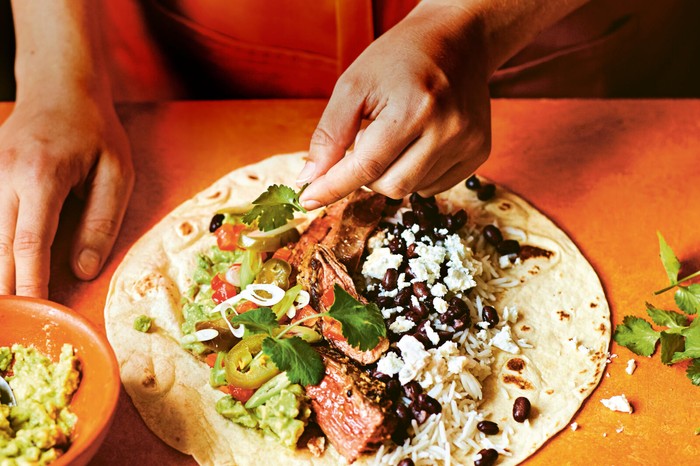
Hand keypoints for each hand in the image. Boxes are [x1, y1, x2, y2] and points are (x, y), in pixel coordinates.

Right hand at [0, 89, 133, 296]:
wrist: (59, 86)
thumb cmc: (95, 131)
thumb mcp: (116, 173)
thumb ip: (102, 221)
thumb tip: (83, 271)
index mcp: (41, 175)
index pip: (29, 243)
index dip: (30, 282)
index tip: (35, 313)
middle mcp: (4, 176)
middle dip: (5, 287)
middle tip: (13, 324)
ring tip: (8, 305)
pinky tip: (2, 269)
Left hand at [298, 2, 490, 207]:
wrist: (457, 40)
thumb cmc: (399, 59)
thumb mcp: (354, 85)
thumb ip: (329, 134)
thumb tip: (309, 179)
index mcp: (414, 109)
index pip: (366, 167)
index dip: (333, 186)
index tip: (308, 199)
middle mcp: (447, 130)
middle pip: (390, 186)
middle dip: (366, 175)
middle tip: (367, 141)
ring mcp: (468, 143)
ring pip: (412, 190)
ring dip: (391, 172)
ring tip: (397, 134)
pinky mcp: (479, 152)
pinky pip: (434, 187)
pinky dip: (415, 174)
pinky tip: (417, 144)